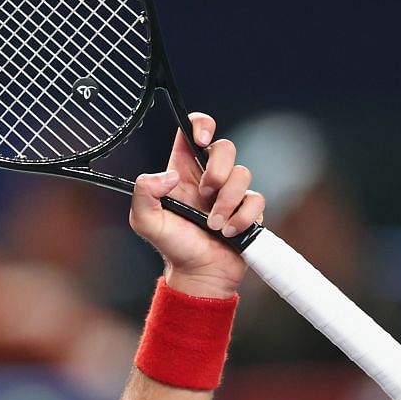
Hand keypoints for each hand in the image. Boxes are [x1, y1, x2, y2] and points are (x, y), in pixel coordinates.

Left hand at [128, 113, 263, 298]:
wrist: (199, 274)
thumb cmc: (172, 246)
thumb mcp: (144, 220)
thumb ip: (144, 192)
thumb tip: (169, 175)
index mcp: (182, 170)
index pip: (193, 130)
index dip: (201, 125)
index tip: (200, 140)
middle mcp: (208, 176)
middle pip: (225, 147)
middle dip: (218, 169)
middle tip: (206, 193)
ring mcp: (230, 191)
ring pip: (243, 173)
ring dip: (227, 202)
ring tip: (213, 225)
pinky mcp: (248, 208)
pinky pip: (256, 199)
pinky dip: (242, 218)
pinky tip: (228, 233)